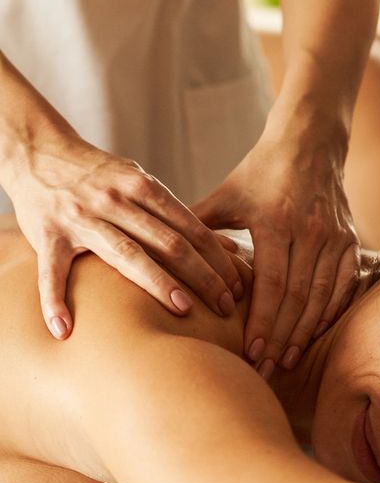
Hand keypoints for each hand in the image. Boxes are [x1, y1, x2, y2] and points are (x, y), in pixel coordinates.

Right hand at [10, 134, 242, 339]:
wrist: (39, 153)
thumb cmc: (100, 176)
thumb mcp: (140, 183)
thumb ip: (175, 214)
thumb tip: (225, 246)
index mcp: (141, 186)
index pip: (190, 226)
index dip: (217, 257)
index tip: (238, 284)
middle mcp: (116, 201)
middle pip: (169, 242)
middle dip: (203, 275)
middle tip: (226, 305)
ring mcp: (82, 218)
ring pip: (126, 254)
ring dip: (158, 283)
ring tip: (183, 311)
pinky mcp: (49, 235)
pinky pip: (52, 273)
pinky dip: (55, 301)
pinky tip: (64, 329)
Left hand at [192, 138, 359, 372]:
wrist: (310, 143)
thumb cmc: (260, 172)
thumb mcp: (226, 195)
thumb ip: (195, 227)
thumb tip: (155, 254)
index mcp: (275, 221)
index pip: (272, 282)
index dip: (262, 320)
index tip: (251, 351)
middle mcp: (308, 230)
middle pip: (297, 296)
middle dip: (280, 336)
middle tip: (264, 369)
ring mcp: (334, 235)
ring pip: (322, 294)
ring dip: (305, 331)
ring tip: (285, 360)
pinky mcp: (350, 238)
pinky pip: (345, 283)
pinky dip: (331, 311)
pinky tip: (315, 333)